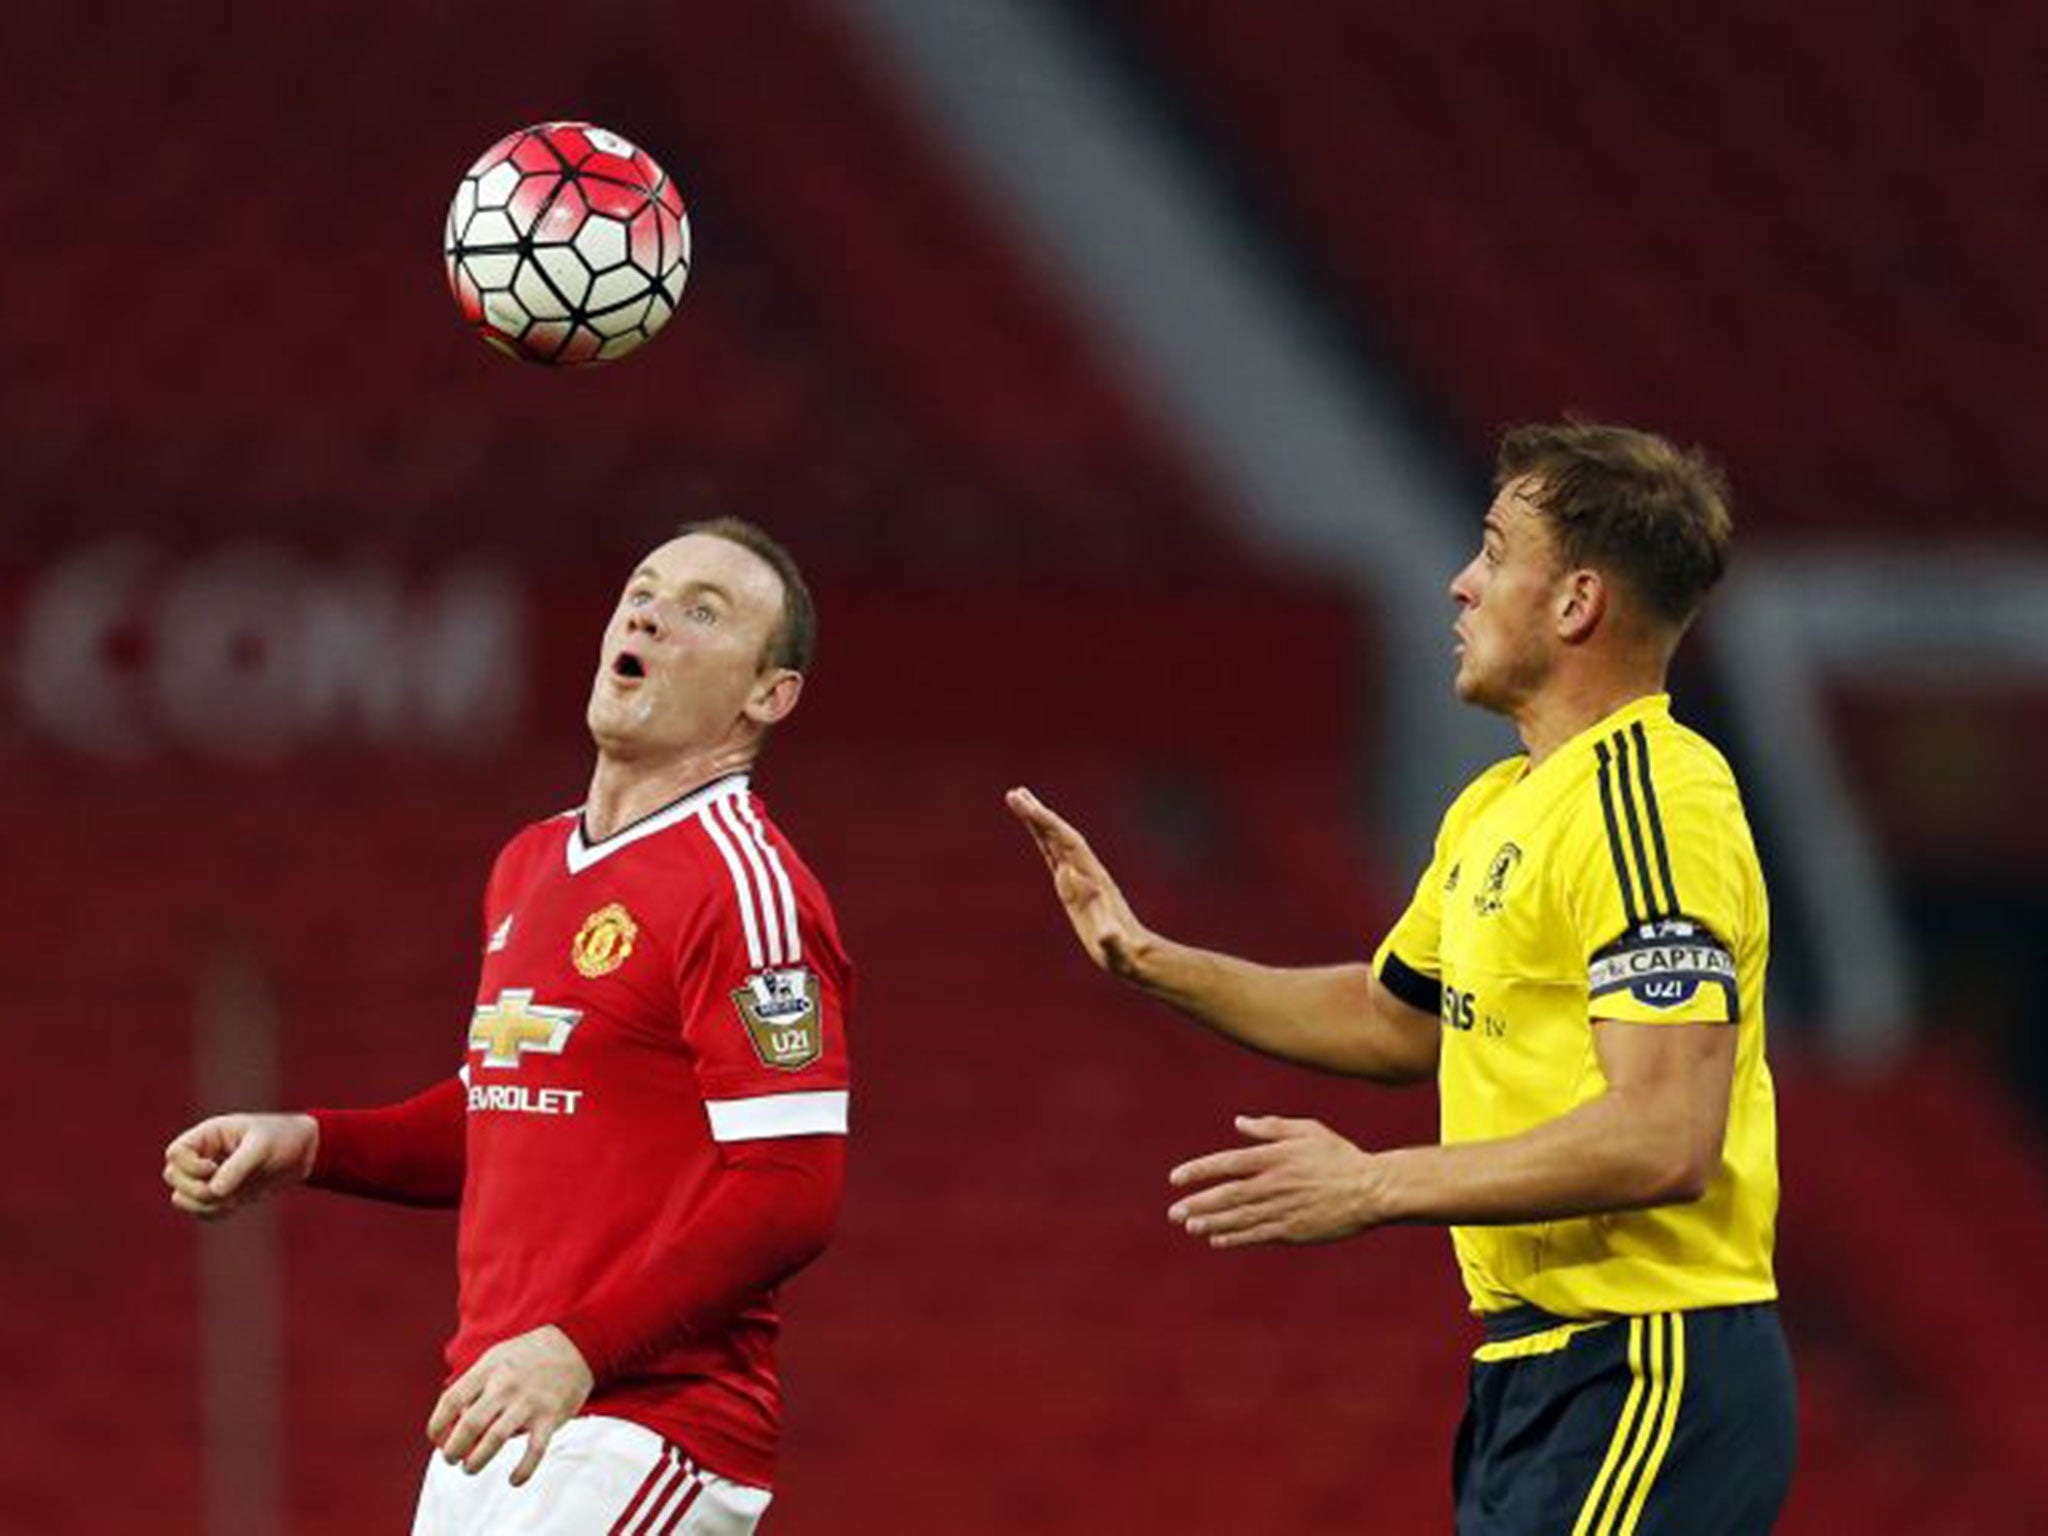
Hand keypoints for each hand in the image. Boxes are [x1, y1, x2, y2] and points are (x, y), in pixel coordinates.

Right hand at [163, 1113, 318, 1220]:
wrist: (305, 1152)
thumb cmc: (284, 1138)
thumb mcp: (262, 1148)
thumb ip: (237, 1167)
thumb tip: (213, 1192)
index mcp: (210, 1135)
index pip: (175, 1153)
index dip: (189, 1167)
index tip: (214, 1168)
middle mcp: (204, 1155)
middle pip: (172, 1177)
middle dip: (194, 1190)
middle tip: (224, 1191)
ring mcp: (210, 1176)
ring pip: (183, 1198)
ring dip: (203, 1205)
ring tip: (232, 1199)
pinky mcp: (221, 1193)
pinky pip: (201, 1211)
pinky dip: (213, 1213)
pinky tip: (236, 1204)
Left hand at [426, 1326, 593, 1486]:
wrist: (575, 1345)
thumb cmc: (527, 1356)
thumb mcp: (496, 1358)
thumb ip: (474, 1385)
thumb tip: (452, 1423)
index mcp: (488, 1369)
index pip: (451, 1401)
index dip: (437, 1426)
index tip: (437, 1440)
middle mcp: (506, 1385)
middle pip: (469, 1425)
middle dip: (453, 1450)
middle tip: (452, 1459)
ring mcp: (529, 1402)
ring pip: (495, 1440)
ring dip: (476, 1462)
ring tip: (470, 1468)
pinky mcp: (550, 1416)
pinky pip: (535, 1449)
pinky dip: (523, 1470)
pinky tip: (514, 1480)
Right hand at [1005, 786, 1154, 981]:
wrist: (1137, 956)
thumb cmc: (1124, 953)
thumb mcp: (1115, 947)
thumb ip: (1108, 935)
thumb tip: (1094, 915)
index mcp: (1091, 879)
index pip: (1065, 843)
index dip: (1047, 823)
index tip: (1027, 806)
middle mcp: (1086, 872)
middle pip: (1059, 835)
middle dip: (1038, 815)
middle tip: (1014, 793)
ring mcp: (1081, 879)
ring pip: (1056, 843)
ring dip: (1039, 822)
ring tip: (1018, 800)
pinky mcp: (1076, 889)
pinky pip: (1056, 858)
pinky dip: (1044, 841)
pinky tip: (1037, 833)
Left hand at [1168, 1115, 1385, 1247]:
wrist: (1371, 1190)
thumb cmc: (1339, 1156)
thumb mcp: (1307, 1130)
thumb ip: (1271, 1127)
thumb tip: (1239, 1123)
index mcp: (1275, 1157)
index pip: (1227, 1163)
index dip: (1198, 1171)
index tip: (1175, 1178)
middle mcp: (1274, 1184)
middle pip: (1227, 1195)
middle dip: (1197, 1203)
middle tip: (1173, 1212)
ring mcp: (1283, 1210)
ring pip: (1238, 1218)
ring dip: (1210, 1223)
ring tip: (1189, 1226)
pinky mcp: (1293, 1230)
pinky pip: (1257, 1235)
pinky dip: (1235, 1238)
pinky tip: (1217, 1240)